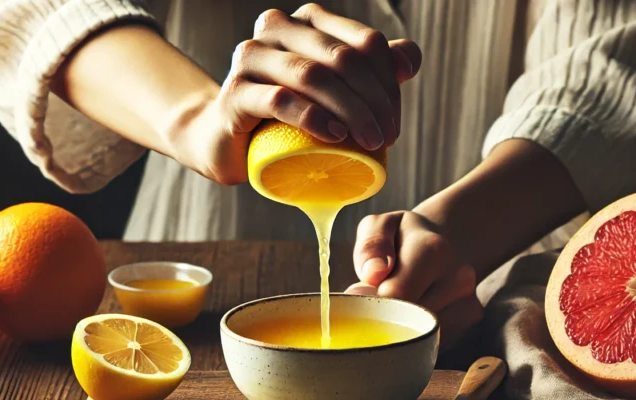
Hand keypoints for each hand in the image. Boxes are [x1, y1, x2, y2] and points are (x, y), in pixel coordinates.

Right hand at [172, 3, 421, 184]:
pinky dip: (312, 117)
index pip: (365, 43)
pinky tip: (334, 136)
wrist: (225, 141)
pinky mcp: (235, 93)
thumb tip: (410, 59)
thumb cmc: (285, 117)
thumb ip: (372, 69)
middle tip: (385, 138)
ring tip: (368, 142)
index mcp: (307, 22)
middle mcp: (276, 29)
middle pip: (343, 57)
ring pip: (313, 75)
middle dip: (373, 100)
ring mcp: (251, 58)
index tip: (393, 125)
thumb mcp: (334, 92)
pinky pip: (279, 99)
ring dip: (350, 110)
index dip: (388, 83)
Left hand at [345, 211, 483, 350]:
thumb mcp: (380, 225)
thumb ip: (371, 245)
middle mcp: (459, 279)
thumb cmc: (403, 237)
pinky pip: (433, 343)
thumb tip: (372, 275)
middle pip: (410, 319)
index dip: (371, 300)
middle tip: (378, 299)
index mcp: (434, 251)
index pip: (397, 294)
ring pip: (422, 336)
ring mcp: (469, 303)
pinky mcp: (469, 323)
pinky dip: (417, 334)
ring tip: (400, 302)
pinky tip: (414, 313)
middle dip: (386, 315)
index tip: (361, 294)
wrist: (447, 242)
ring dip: (402, 326)